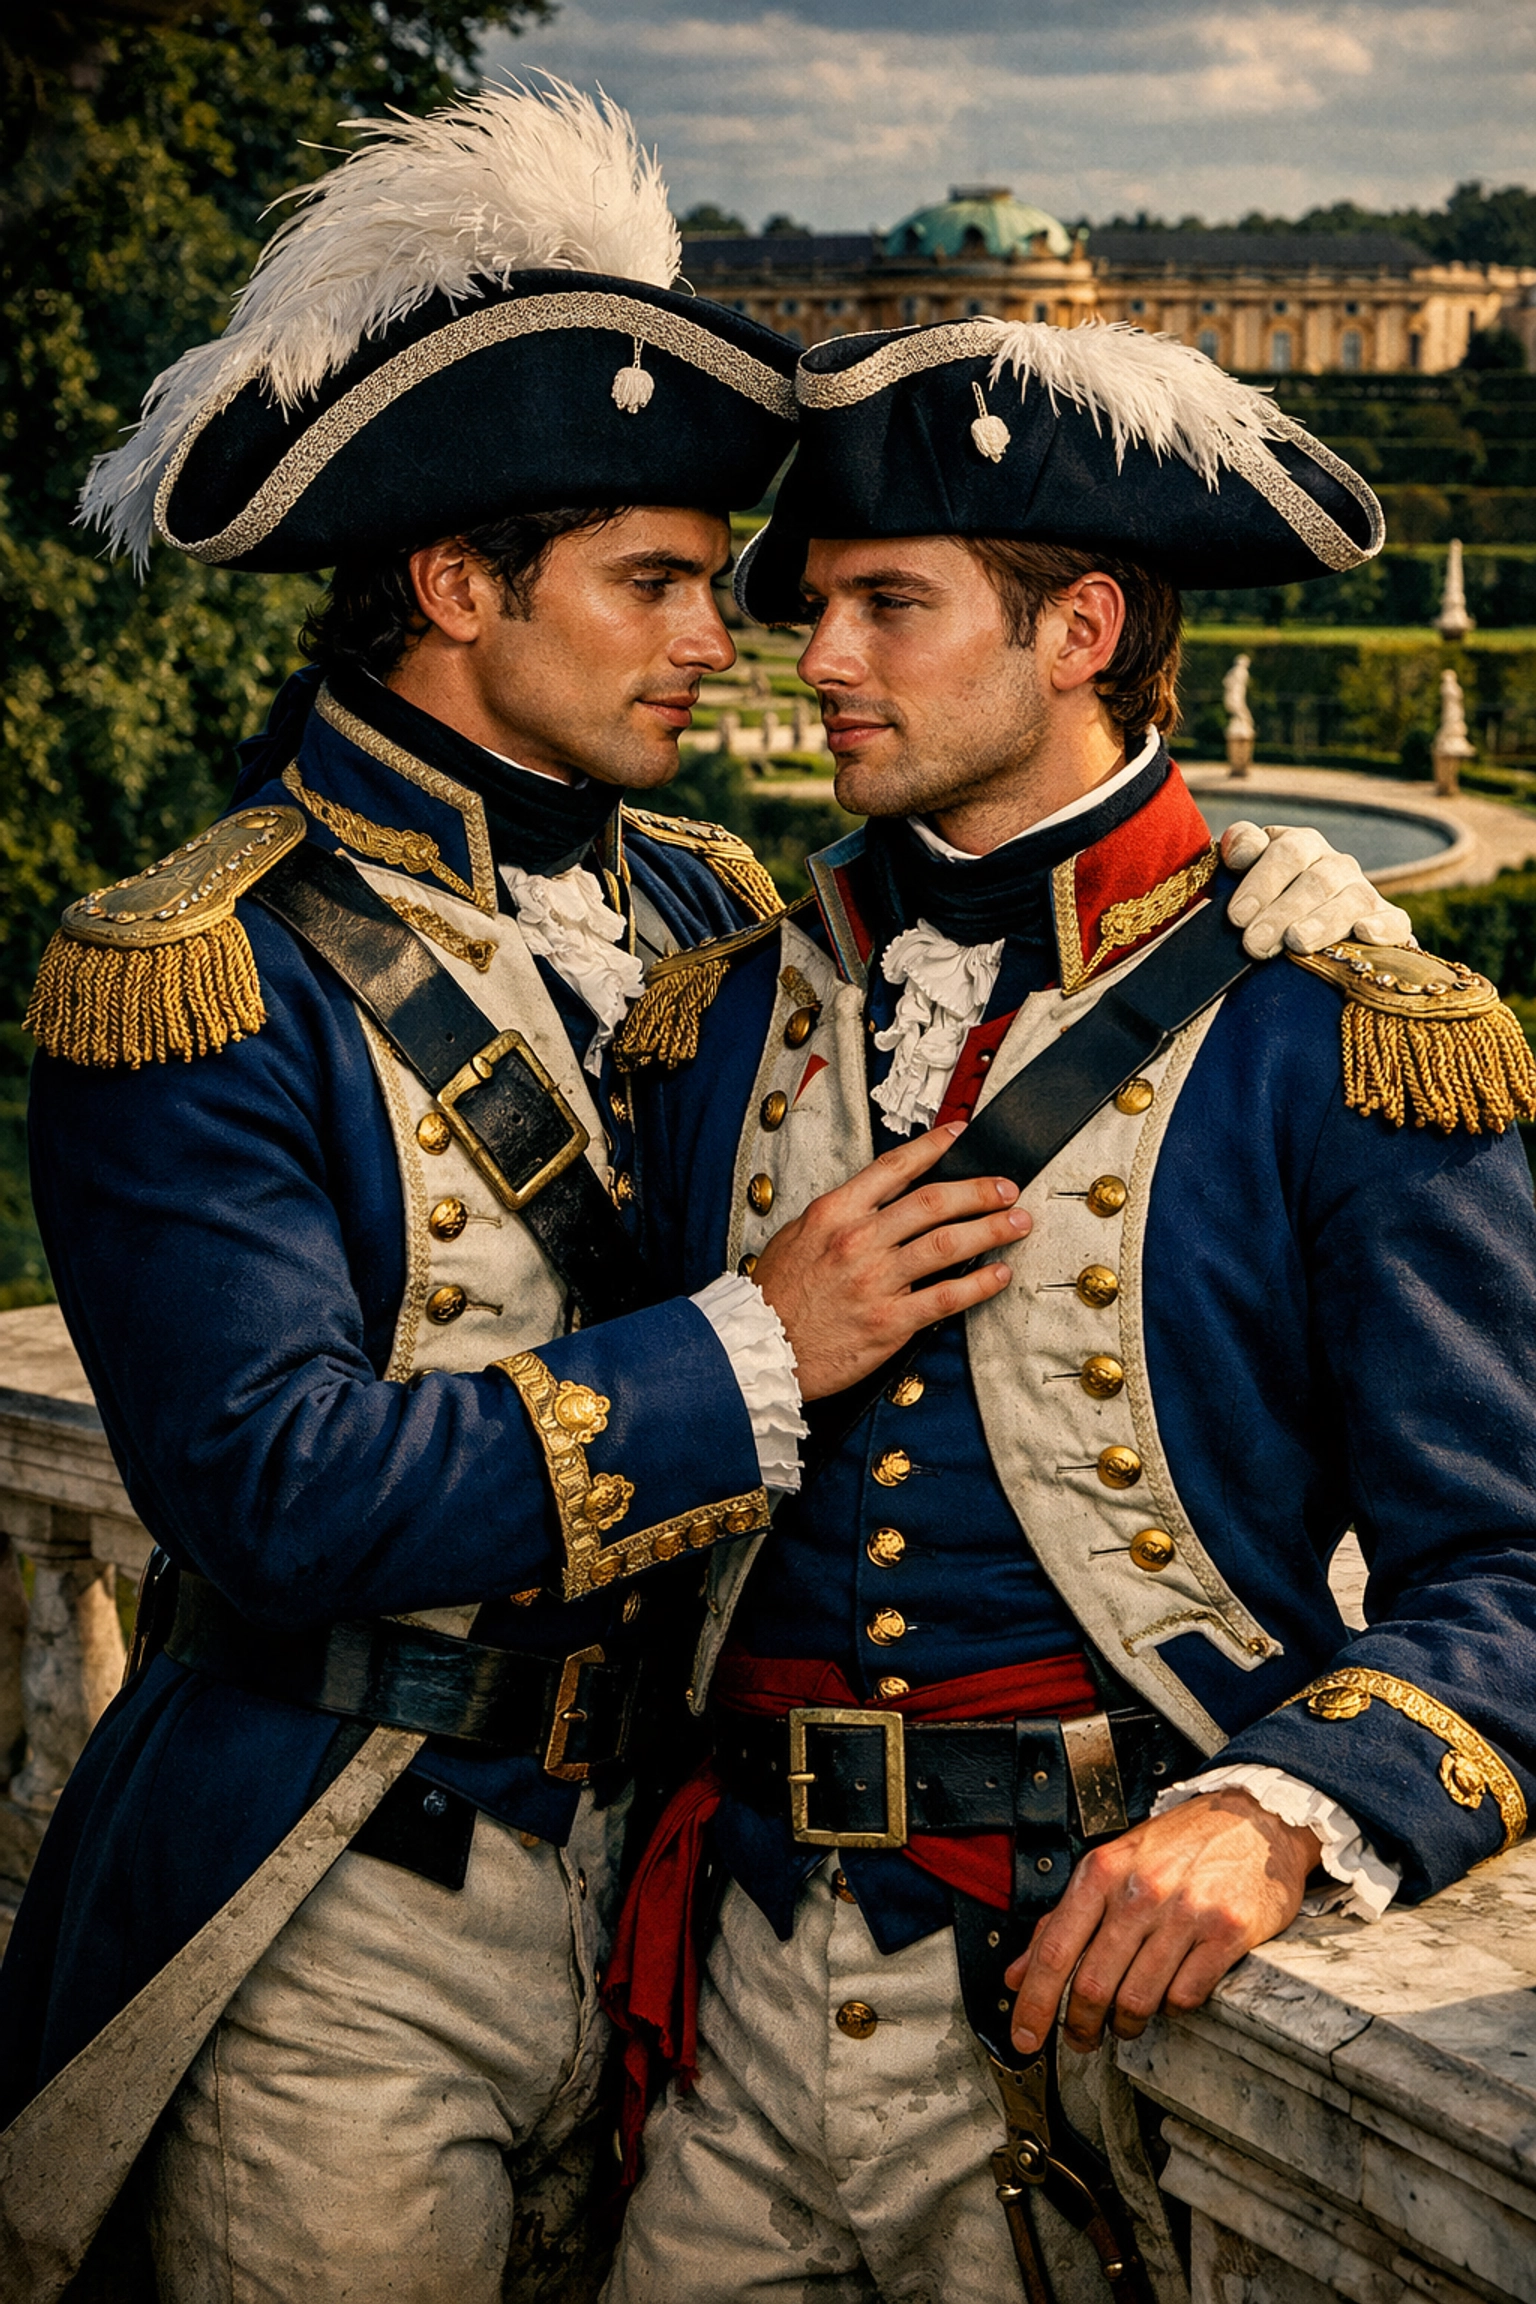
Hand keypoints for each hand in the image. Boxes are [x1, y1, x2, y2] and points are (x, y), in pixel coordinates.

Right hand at [752, 1122, 1027, 1401]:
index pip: (894, 1168)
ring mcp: (876, 1281)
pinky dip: (979, 1284)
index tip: (960, 1134)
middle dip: (979, 1190)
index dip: (933, 1147)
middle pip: (933, 1202)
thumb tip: (878, 1198)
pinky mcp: (889, 1322)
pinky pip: (946, 1297)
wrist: (756, 1346)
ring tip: (1017, 1222)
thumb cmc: (775, 1294)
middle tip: (1007, 1187)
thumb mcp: (797, 1235)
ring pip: (948, 1244)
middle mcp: (859, 1240)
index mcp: (835, 1212)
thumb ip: (840, 1215)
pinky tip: (999, 1274)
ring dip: (990, 1229)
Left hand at [1005, 1789, 1319, 2055]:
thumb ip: (1062, 1919)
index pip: (1055, 1949)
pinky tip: (1170, 1994)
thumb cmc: (1178, 1844)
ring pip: (1138, 1999)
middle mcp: (1140, 1891)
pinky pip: (1185, 1995)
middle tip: (1083, 2040)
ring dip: (1126, 2025)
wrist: (1254, 1819)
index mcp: (1102, 1872)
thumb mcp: (1111, 1866)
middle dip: (1081, 2026)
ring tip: (1126, 2023)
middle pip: (1093, 1984)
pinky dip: (1172, 2007)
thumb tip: (1018, 1973)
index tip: (1025, 2037)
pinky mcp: (1227, 1932)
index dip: (1034, 2002)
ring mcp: (1185, 1912)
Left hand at [1221, 823, 1412, 957]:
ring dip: (1322, 922)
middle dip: (1282, 913)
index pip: (1286, 852)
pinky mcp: (1389, 922)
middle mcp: (1335, 865)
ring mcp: (1363, 892)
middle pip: (1315, 881)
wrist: (1292, 942)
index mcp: (1299, 846)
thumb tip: (1239, 849)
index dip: (1262, 881)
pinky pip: (1394, 921)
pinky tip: (1364, 933)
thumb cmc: (1261, 908)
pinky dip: (1381, 927)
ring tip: (1296, 943)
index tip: (1237, 916)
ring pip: (1351, 901)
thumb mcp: (1243, 878)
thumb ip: (1240, 852)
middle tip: (1254, 943)